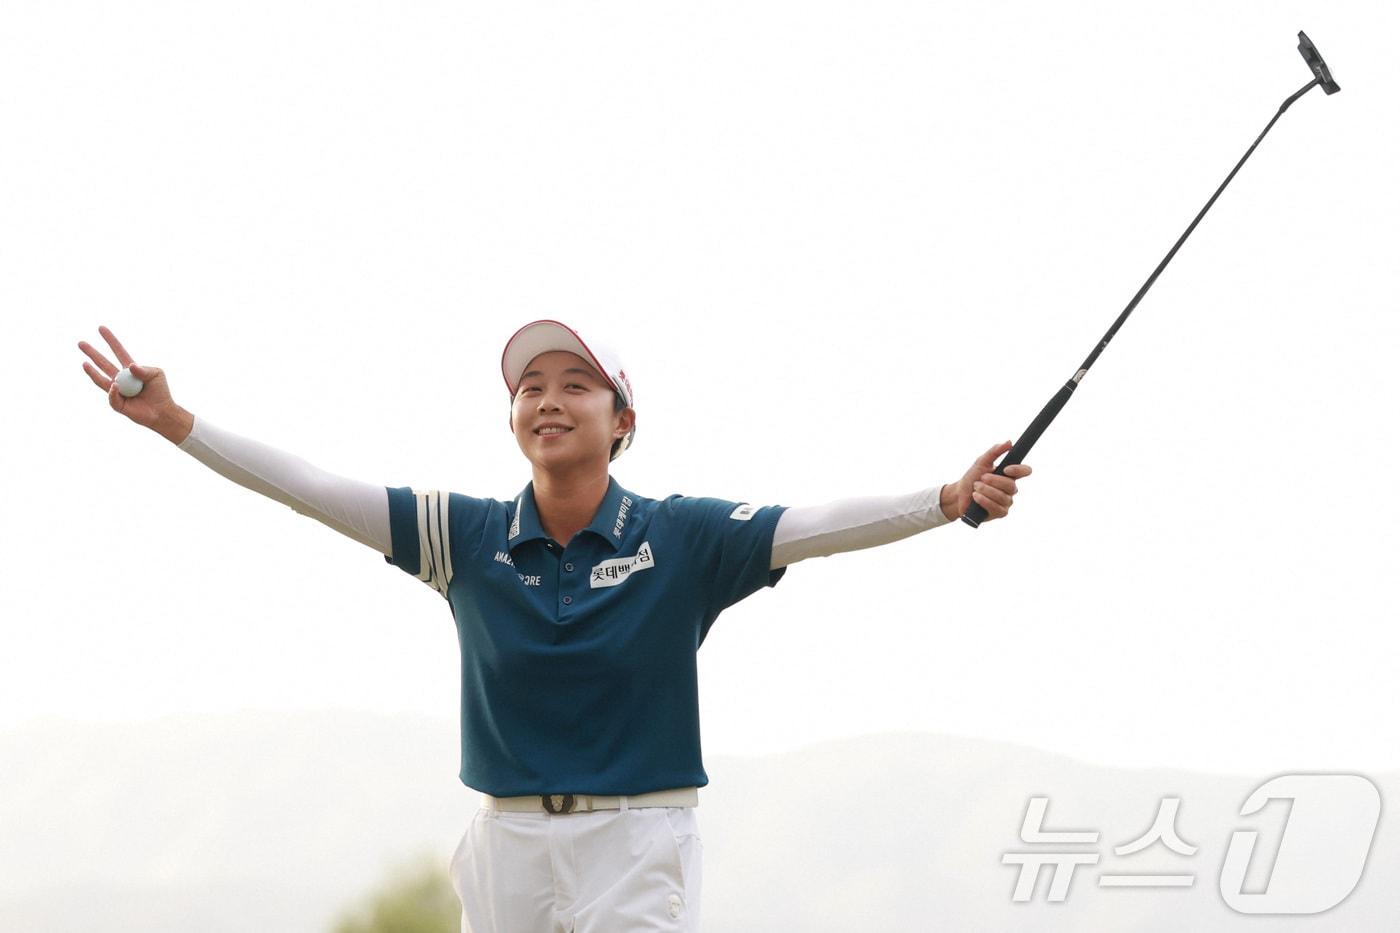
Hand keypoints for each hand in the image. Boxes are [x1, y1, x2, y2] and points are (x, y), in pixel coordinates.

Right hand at [78, 325, 190, 441]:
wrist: (162, 411)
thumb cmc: (161, 391)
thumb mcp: (156, 374)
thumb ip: (144, 369)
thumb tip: (130, 366)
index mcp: (130, 369)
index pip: (118, 351)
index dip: (110, 340)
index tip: (101, 328)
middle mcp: (121, 378)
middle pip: (103, 363)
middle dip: (92, 353)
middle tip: (80, 343)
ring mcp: (117, 391)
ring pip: (101, 380)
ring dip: (92, 372)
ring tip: (84, 363)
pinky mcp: (118, 403)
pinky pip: (112, 396)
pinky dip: (114, 391)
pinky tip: (115, 386)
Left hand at [939, 441, 1031, 522]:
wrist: (959, 494)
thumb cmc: (972, 477)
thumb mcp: (981, 462)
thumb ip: (994, 452)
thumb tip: (1009, 442)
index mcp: (1009, 475)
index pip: (1025, 471)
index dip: (1019, 470)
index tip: (1006, 469)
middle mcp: (1010, 489)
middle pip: (1011, 485)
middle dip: (993, 481)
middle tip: (981, 478)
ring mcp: (1006, 502)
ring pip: (1003, 497)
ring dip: (986, 490)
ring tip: (975, 487)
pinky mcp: (1000, 513)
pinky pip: (996, 507)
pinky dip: (984, 500)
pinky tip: (976, 497)